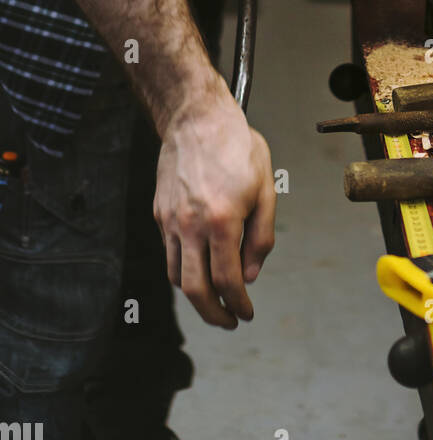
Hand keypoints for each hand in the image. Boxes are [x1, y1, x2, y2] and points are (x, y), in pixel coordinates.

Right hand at [154, 83, 275, 328]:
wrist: (197, 117)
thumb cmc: (237, 147)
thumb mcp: (265, 188)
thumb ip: (261, 236)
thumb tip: (251, 275)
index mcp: (222, 220)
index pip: (227, 280)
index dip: (238, 304)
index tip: (246, 314)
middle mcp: (191, 225)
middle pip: (195, 289)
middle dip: (213, 314)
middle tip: (229, 322)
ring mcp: (171, 220)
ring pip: (176, 276)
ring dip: (196, 297)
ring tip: (215, 301)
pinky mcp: (160, 213)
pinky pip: (169, 253)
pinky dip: (182, 271)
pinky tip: (199, 269)